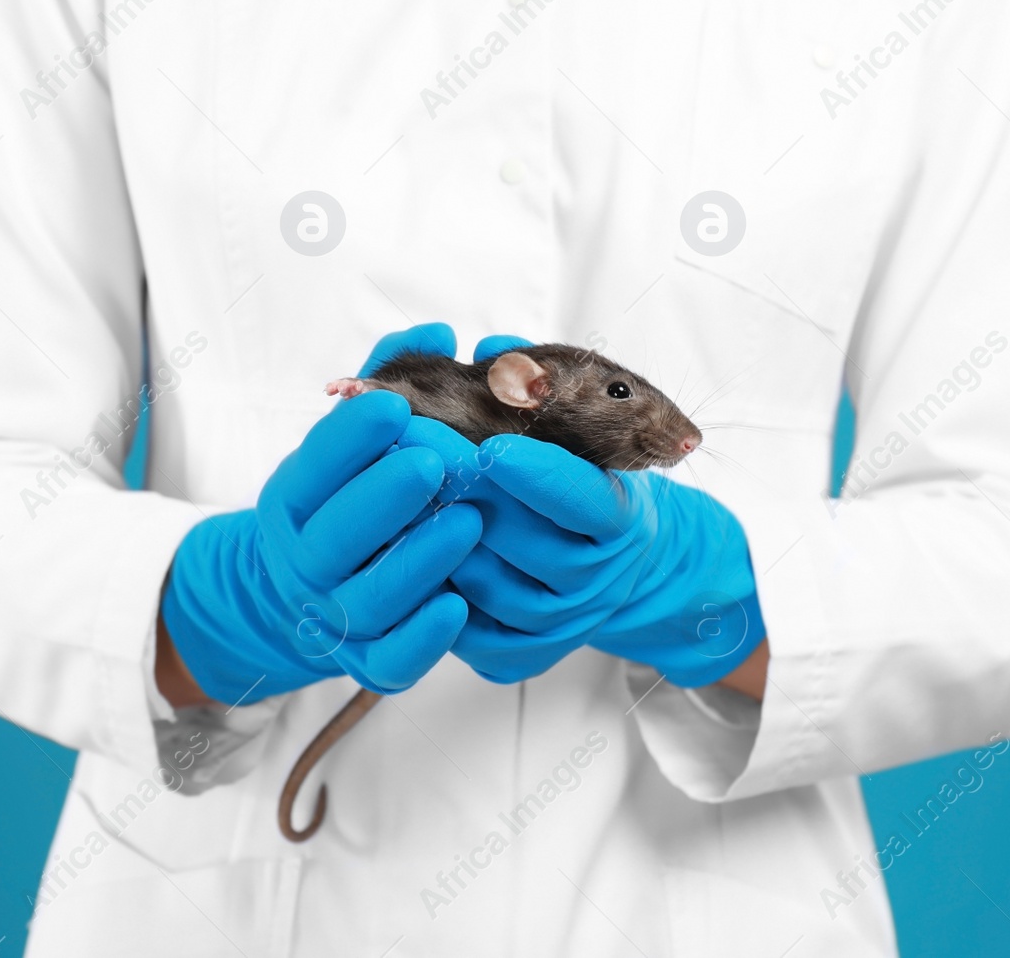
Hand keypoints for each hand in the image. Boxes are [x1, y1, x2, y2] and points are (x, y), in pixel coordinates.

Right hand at [159, 391, 480, 703]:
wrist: (311, 592)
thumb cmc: (349, 500)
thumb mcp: (352, 442)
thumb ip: (389, 384)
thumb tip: (435, 333)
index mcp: (295, 500)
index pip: (313, 468)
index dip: (348, 439)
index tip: (392, 407)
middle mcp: (306, 561)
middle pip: (337, 536)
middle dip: (383, 497)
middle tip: (434, 461)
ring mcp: (335, 616)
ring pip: (370, 598)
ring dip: (416, 560)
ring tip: (467, 523)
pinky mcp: (369, 663)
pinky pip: (393, 659)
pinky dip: (423, 637)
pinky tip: (459, 605)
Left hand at [348, 324, 613, 680]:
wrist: (611, 568)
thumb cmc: (582, 484)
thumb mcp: (583, 437)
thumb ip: (537, 393)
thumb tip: (488, 353)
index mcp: (618, 520)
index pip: (581, 499)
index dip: (535, 473)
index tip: (491, 446)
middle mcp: (594, 580)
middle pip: (517, 536)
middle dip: (459, 484)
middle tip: (407, 441)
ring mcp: (555, 626)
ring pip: (479, 580)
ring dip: (432, 530)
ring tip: (392, 483)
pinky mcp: (515, 657)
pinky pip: (458, 625)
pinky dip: (426, 582)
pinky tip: (398, 539)